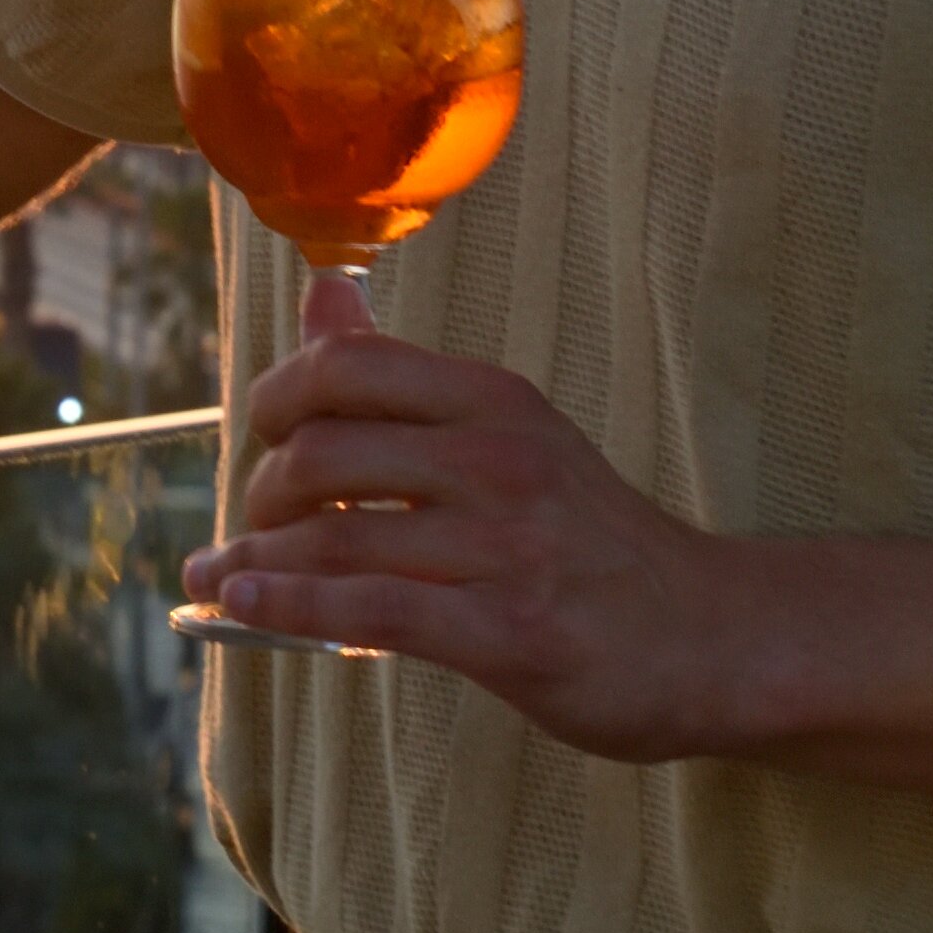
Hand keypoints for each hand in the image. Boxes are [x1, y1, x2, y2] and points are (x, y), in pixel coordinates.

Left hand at [186, 271, 762, 760]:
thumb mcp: (511, 433)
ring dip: (254, 559)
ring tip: (215, 578)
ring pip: (336, 533)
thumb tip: (322, 294)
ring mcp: (506, 548)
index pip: (346, 365)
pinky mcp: (511, 633)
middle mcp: (498, 460)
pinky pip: (372, 610)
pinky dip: (290, 604)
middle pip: (322, 450)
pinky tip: (242, 605)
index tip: (257, 432)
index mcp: (492, 401)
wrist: (717, 638)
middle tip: (253, 523)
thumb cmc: (593, 539)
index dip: (276, 395)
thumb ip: (404, 376)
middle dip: (261, 490)